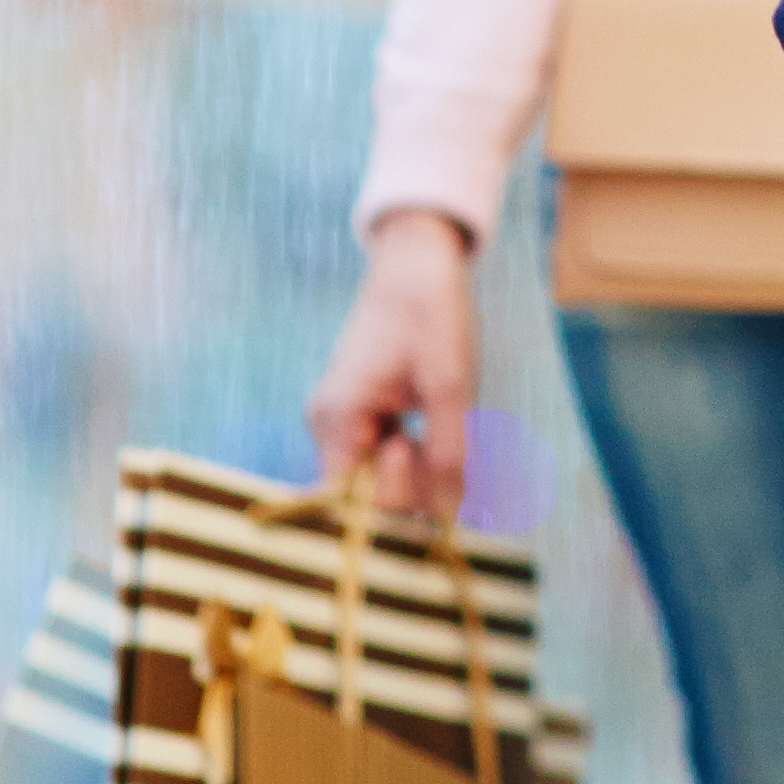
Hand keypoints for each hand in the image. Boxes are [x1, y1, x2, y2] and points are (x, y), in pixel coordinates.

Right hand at [306, 211, 483, 522]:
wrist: (418, 263)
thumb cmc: (432, 313)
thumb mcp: (450, 382)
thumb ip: (448, 452)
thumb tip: (447, 519)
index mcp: (337, 418)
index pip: (352, 502)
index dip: (396, 499)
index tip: (425, 458)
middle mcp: (331, 428)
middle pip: (370, 495)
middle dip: (420, 482)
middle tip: (452, 436)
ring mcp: (347, 424)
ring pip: (386, 480)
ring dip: (427, 466)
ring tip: (448, 417)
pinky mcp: (366, 419)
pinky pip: (391, 459)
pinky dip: (424, 451)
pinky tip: (441, 419)